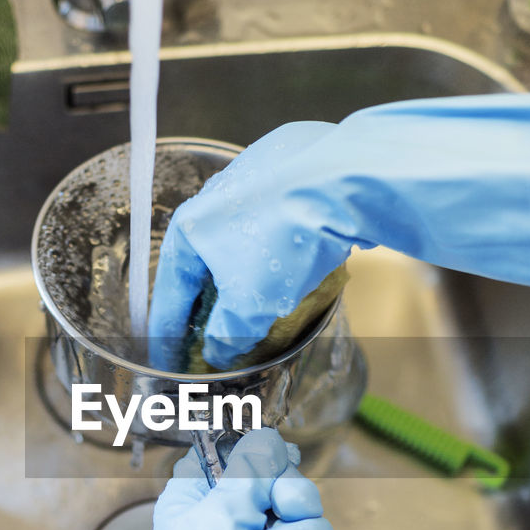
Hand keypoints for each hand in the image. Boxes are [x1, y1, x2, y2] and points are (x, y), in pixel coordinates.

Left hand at [38, 429, 338, 529]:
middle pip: (286, 490)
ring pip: (311, 529)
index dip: (261, 463)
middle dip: (292, 506)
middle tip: (275, 523)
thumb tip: (267, 440)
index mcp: (195, 504)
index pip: (239, 459)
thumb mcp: (217, 515)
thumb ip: (248, 470)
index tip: (267, 475)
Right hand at [149, 92, 529, 368]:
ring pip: (246, 246)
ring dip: (250, 283)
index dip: (169, 329)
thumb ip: (235, 334)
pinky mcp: (304, 172)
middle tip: (222, 342)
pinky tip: (307, 272)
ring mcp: (264, 179)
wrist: (360, 173)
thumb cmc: (299, 225)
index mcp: (198, 225)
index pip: (171, 289)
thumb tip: (228, 355)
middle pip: (207, 265)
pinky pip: (281, 228)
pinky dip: (283, 258)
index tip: (170, 357)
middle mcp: (224, 195)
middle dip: (212, 306)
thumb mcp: (258, 298)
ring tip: (267, 315)